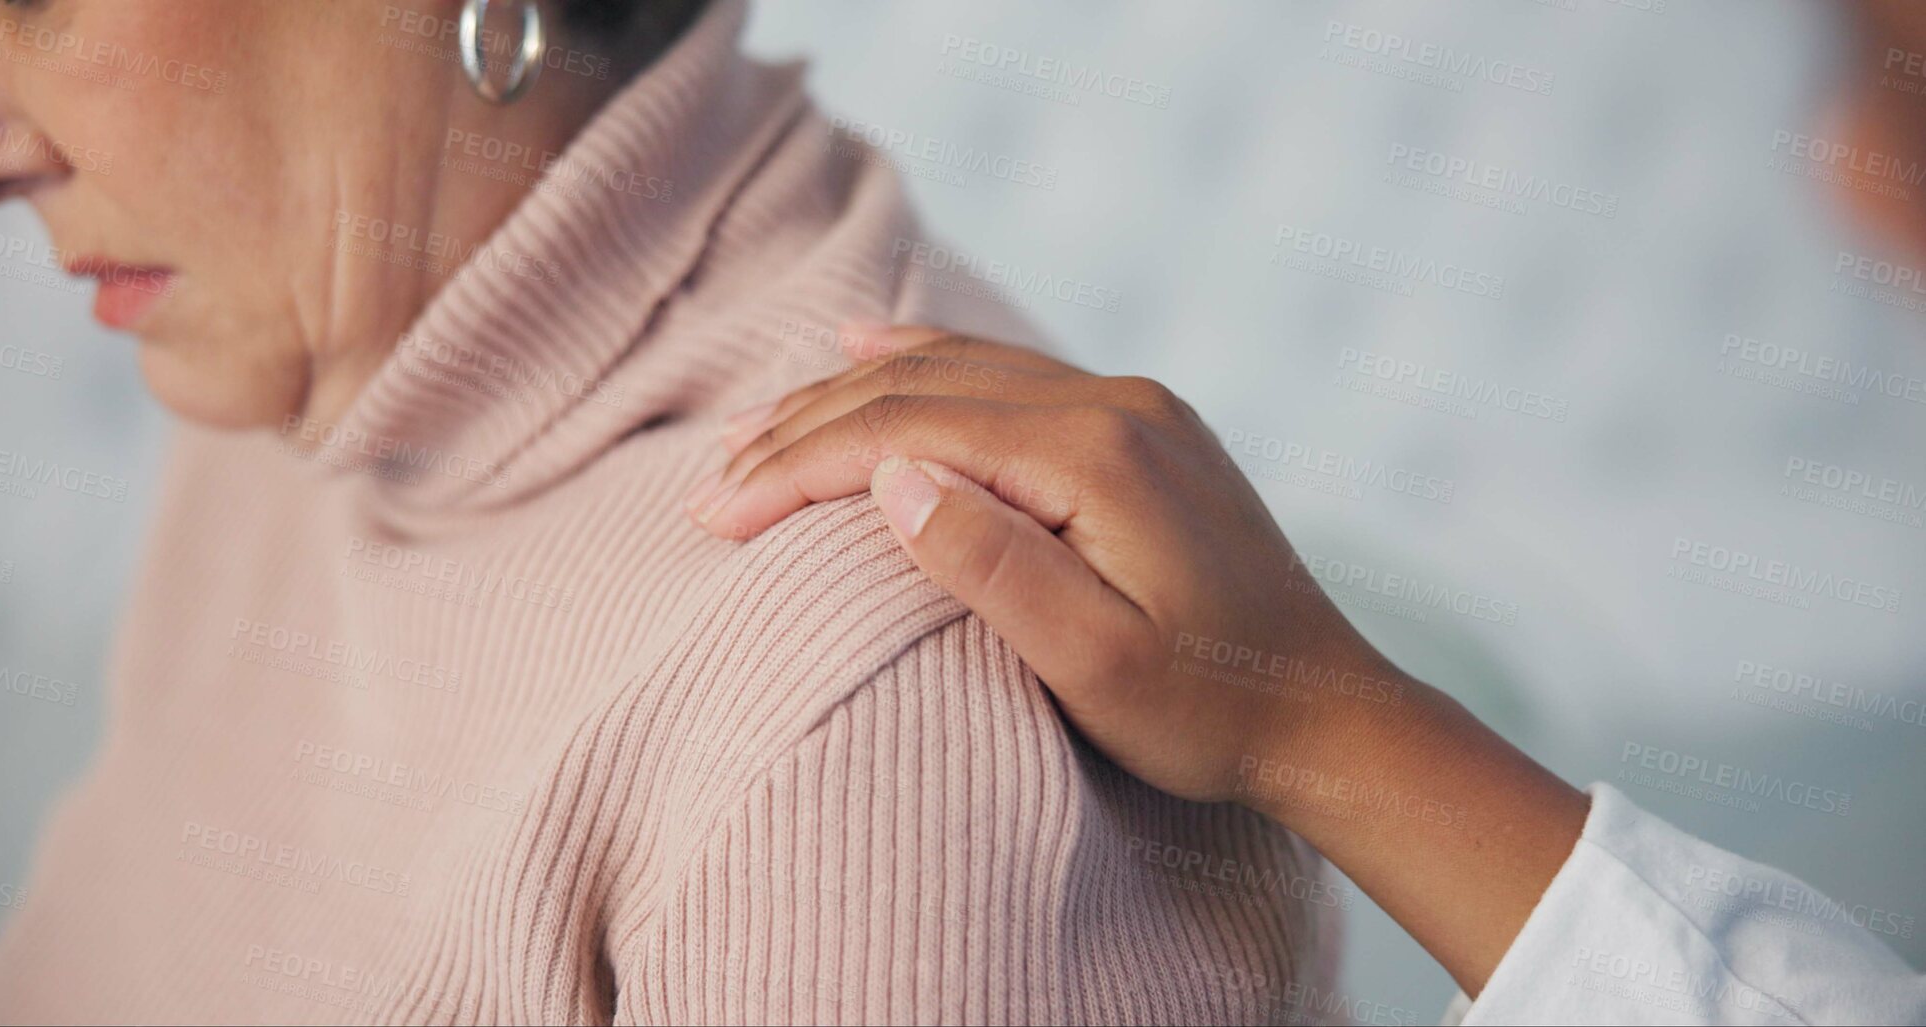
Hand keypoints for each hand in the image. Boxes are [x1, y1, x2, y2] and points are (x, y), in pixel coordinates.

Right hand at [687, 324, 1388, 806]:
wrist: (1325, 715)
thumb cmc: (1209, 715)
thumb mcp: (1097, 670)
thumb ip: (992, 567)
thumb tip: (889, 479)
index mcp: (1095, 455)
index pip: (907, 433)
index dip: (798, 467)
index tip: (715, 513)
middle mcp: (1114, 404)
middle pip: (921, 390)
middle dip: (804, 431)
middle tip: (711, 483)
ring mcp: (1132, 406)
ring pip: (959, 371)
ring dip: (851, 397)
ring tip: (760, 427)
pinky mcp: (1141, 426)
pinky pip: (1008, 374)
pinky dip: (927, 366)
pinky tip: (876, 349)